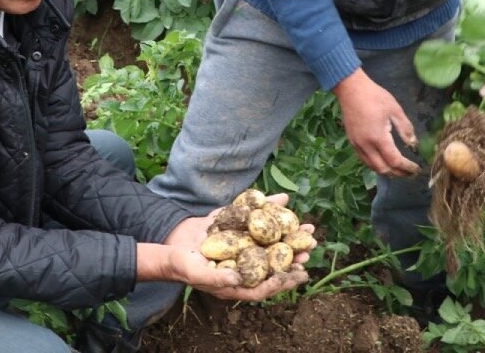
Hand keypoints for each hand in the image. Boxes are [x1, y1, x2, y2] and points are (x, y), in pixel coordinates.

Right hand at [152, 194, 315, 300]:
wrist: (173, 242)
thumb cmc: (182, 264)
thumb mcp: (197, 272)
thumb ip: (217, 277)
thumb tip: (239, 278)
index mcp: (239, 282)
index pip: (266, 285)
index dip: (284, 280)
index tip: (299, 274)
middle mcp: (245, 265)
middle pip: (274, 263)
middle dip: (294, 256)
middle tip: (311, 246)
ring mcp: (244, 247)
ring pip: (271, 242)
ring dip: (289, 235)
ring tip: (308, 229)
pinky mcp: (240, 229)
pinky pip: (258, 220)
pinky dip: (269, 210)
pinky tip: (283, 200)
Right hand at [333, 69, 419, 176]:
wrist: (351, 89)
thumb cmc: (375, 96)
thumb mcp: (395, 109)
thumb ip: (405, 128)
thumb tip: (413, 143)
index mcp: (378, 137)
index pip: (394, 161)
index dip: (407, 168)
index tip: (417, 169)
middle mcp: (366, 145)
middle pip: (383, 168)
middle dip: (398, 173)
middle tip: (410, 173)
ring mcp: (357, 144)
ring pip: (372, 166)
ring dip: (386, 171)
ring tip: (398, 170)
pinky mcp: (352, 141)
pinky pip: (364, 159)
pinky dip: (376, 164)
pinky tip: (383, 161)